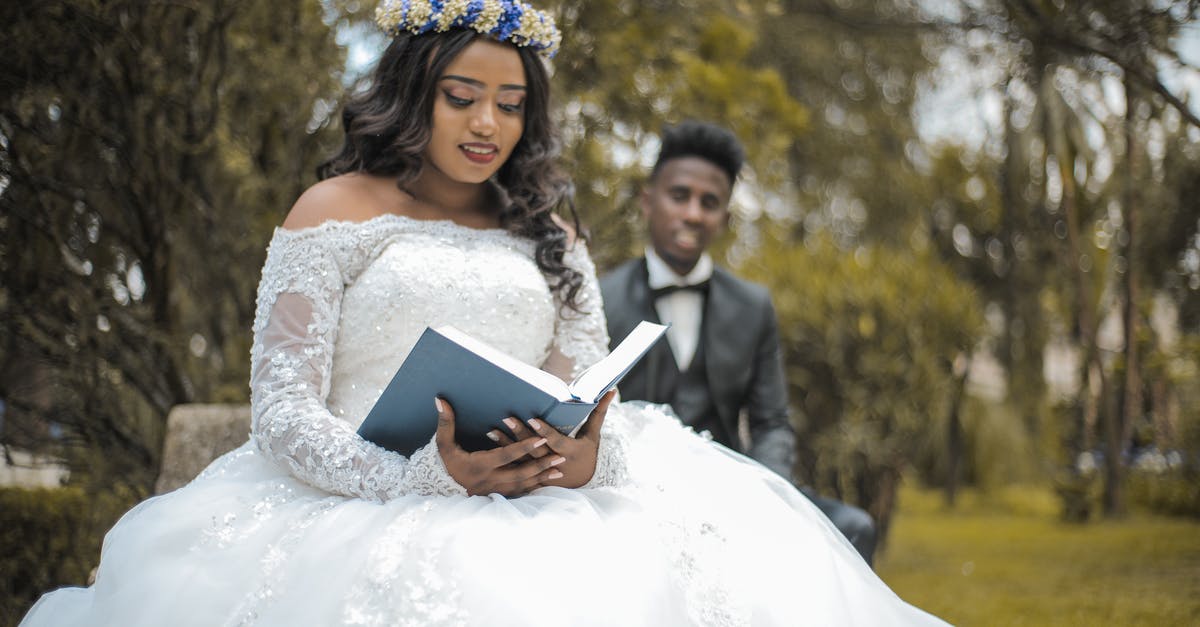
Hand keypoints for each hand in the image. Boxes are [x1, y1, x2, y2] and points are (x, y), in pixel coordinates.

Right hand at [435, 397, 566, 496]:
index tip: (542, 437)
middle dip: (541, 465)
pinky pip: (519, 492)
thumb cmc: (444, 462)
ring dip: (542, 477)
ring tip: (561, 470)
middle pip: (520, 473)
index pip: (505, 455)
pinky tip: (548, 482)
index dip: (524, 447)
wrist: (441, 488)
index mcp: (479, 465)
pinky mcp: (498, 495)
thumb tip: (440, 400)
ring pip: (523, 485)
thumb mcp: (442, 443)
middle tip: (560, 456)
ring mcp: (495, 490)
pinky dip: (534, 487)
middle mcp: (489, 480)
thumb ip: (445, 422)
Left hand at [500, 390, 615, 488]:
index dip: (544, 431)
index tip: (532, 418)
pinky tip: (490, 447)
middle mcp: (556, 464)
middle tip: (506, 418)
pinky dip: (503, 458)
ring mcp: (543, 474)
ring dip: (506, 445)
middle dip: (520, 434)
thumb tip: (611, 390)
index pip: (556, 441)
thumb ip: (599, 412)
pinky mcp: (533, 479)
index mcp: (571, 452)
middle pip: (535, 449)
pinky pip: (515, 468)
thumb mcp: (594, 434)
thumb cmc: (588, 452)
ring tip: (491, 431)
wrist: (583, 482)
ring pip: (522, 460)